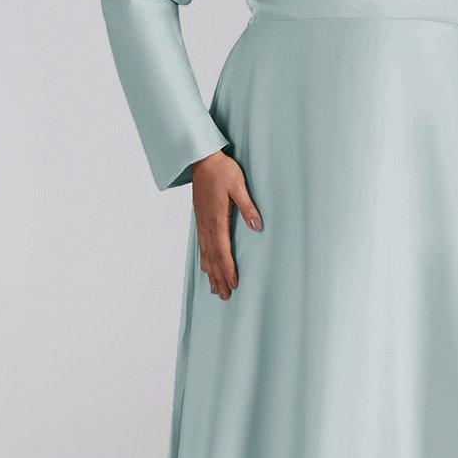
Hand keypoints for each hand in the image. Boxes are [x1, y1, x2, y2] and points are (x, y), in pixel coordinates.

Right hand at [190, 149, 261, 299]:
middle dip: (219, 278)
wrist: (202, 160)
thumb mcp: (238, 186)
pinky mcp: (200, 220)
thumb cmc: (222, 171)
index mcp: (216, 220)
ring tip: (214, 289)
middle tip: (224, 297)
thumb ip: (248, 207)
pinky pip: (201, 245)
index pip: (222, 251)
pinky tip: (205, 267)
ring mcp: (201, 223)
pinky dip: (204, 259)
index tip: (233, 285)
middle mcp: (206, 226)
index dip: (228, 270)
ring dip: (210, 273)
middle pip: (213, 258)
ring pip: (206, 254)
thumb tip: (257, 226)